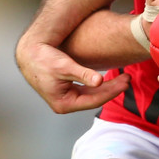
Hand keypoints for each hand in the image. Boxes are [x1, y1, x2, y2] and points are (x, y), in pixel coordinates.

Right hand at [15, 39, 129, 113]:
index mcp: (64, 104)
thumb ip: (83, 74)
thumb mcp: (64, 66)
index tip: (125, 82)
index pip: (94, 101)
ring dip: (107, 87)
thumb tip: (99, 81)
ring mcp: (66, 98)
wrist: (29, 54)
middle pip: (95, 99)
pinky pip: (87, 90)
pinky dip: (98, 84)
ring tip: (123, 77)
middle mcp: (65, 104)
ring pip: (92, 94)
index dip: (111, 91)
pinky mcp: (68, 91)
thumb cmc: (44, 59)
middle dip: (112, 89)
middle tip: (128, 78)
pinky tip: (109, 78)